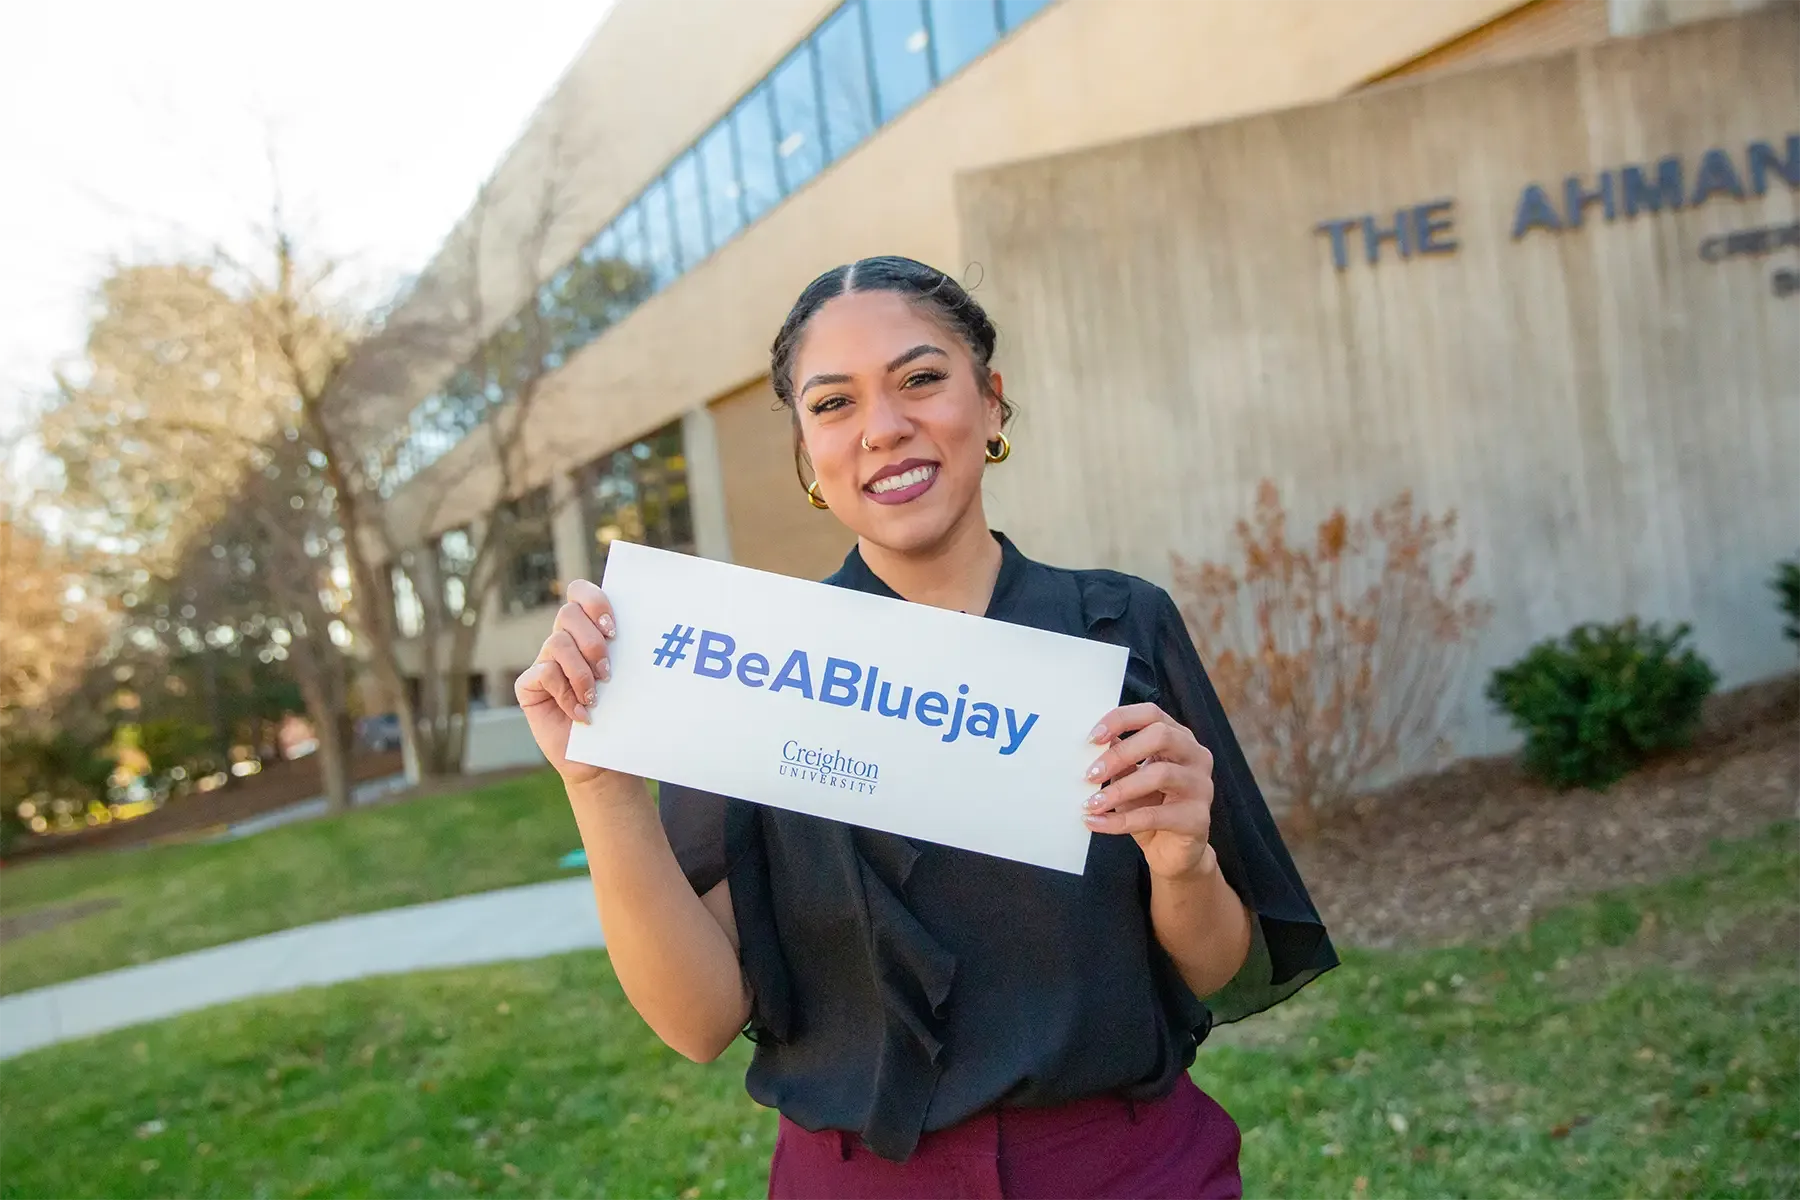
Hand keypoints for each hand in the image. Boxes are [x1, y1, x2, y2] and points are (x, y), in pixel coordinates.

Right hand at [514, 580, 619, 785]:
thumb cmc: (620, 715)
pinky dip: (567, 693)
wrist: (602, 757)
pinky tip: (582, 712)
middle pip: (568, 613)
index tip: (614, 630)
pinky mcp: (529, 685)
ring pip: (557, 642)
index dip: (594, 602)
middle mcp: (564, 641)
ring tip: (596, 695)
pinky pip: (545, 672)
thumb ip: (629, 652)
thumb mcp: (630, 679)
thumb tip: (652, 630)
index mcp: (588, 631)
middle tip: (608, 670)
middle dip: (592, 640)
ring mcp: (544, 662)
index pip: (581, 593)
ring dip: (581, 670)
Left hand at [1082, 703, 1216, 880]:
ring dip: (1119, 789)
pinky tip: (1097, 823)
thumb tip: (1093, 744)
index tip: (1091, 738)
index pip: (1151, 714)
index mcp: (1179, 738)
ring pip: (1160, 774)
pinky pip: (1155, 815)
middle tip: (1090, 774)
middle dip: (1120, 753)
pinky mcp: (1197, 818)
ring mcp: (1201, 786)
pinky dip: (1120, 820)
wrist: (1172, 852)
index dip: (1121, 720)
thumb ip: (1119, 760)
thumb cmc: (1151, 807)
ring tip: (1091, 803)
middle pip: (1161, 736)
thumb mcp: (1130, 778)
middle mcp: (1195, 757)